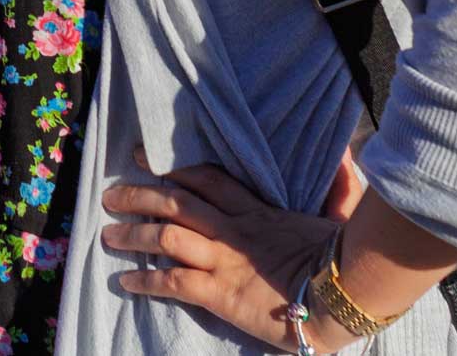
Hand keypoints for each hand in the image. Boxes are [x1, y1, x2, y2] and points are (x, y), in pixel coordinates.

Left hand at [100, 148, 365, 352]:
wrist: (345, 298)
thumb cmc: (345, 260)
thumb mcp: (340, 216)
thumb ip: (339, 188)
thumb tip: (348, 157)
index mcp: (258, 210)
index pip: (207, 179)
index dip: (173, 167)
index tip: (143, 158)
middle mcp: (233, 230)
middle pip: (176, 203)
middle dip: (139, 196)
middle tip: (111, 194)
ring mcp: (224, 260)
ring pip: (167, 237)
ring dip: (133, 234)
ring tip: (108, 234)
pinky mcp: (219, 292)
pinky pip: (173, 281)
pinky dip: (145, 280)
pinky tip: (125, 281)